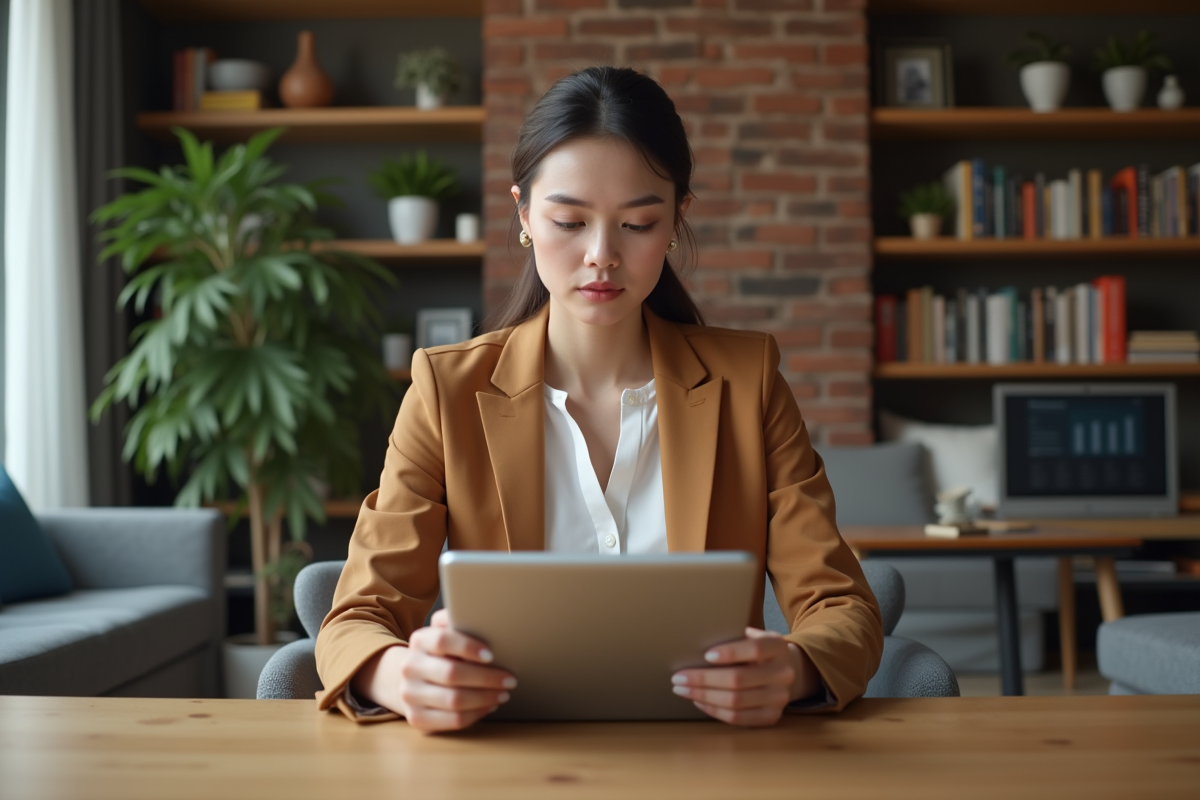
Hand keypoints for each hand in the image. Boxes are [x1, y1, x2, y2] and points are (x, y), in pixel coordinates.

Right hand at [354, 609, 515, 733]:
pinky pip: (452, 720)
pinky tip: (490, 706)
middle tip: (510, 679)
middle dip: (486, 677)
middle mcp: (410, 667)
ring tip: (504, 693)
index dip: (468, 647)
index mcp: (419, 640)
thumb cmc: (441, 653)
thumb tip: (482, 611)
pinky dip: (476, 714)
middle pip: (452, 674)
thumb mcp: (445, 631)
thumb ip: (458, 620)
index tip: (492, 655)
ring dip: (485, 698)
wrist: (413, 679)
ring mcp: (410, 695)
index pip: (443, 640)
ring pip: (454, 700)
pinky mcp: (416, 718)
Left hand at [670, 628, 816, 726]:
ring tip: (682, 689)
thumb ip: (733, 638)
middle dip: (704, 679)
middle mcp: (783, 673)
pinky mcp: (771, 716)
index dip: (730, 652)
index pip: (755, 649)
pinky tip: (699, 701)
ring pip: (736, 701)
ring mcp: (779, 698)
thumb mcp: (753, 636)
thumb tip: (695, 643)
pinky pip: (738, 718)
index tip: (706, 655)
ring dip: (703, 696)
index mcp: (778, 647)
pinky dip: (714, 710)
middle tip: (678, 677)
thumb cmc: (759, 650)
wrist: (788, 669)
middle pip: (739, 679)